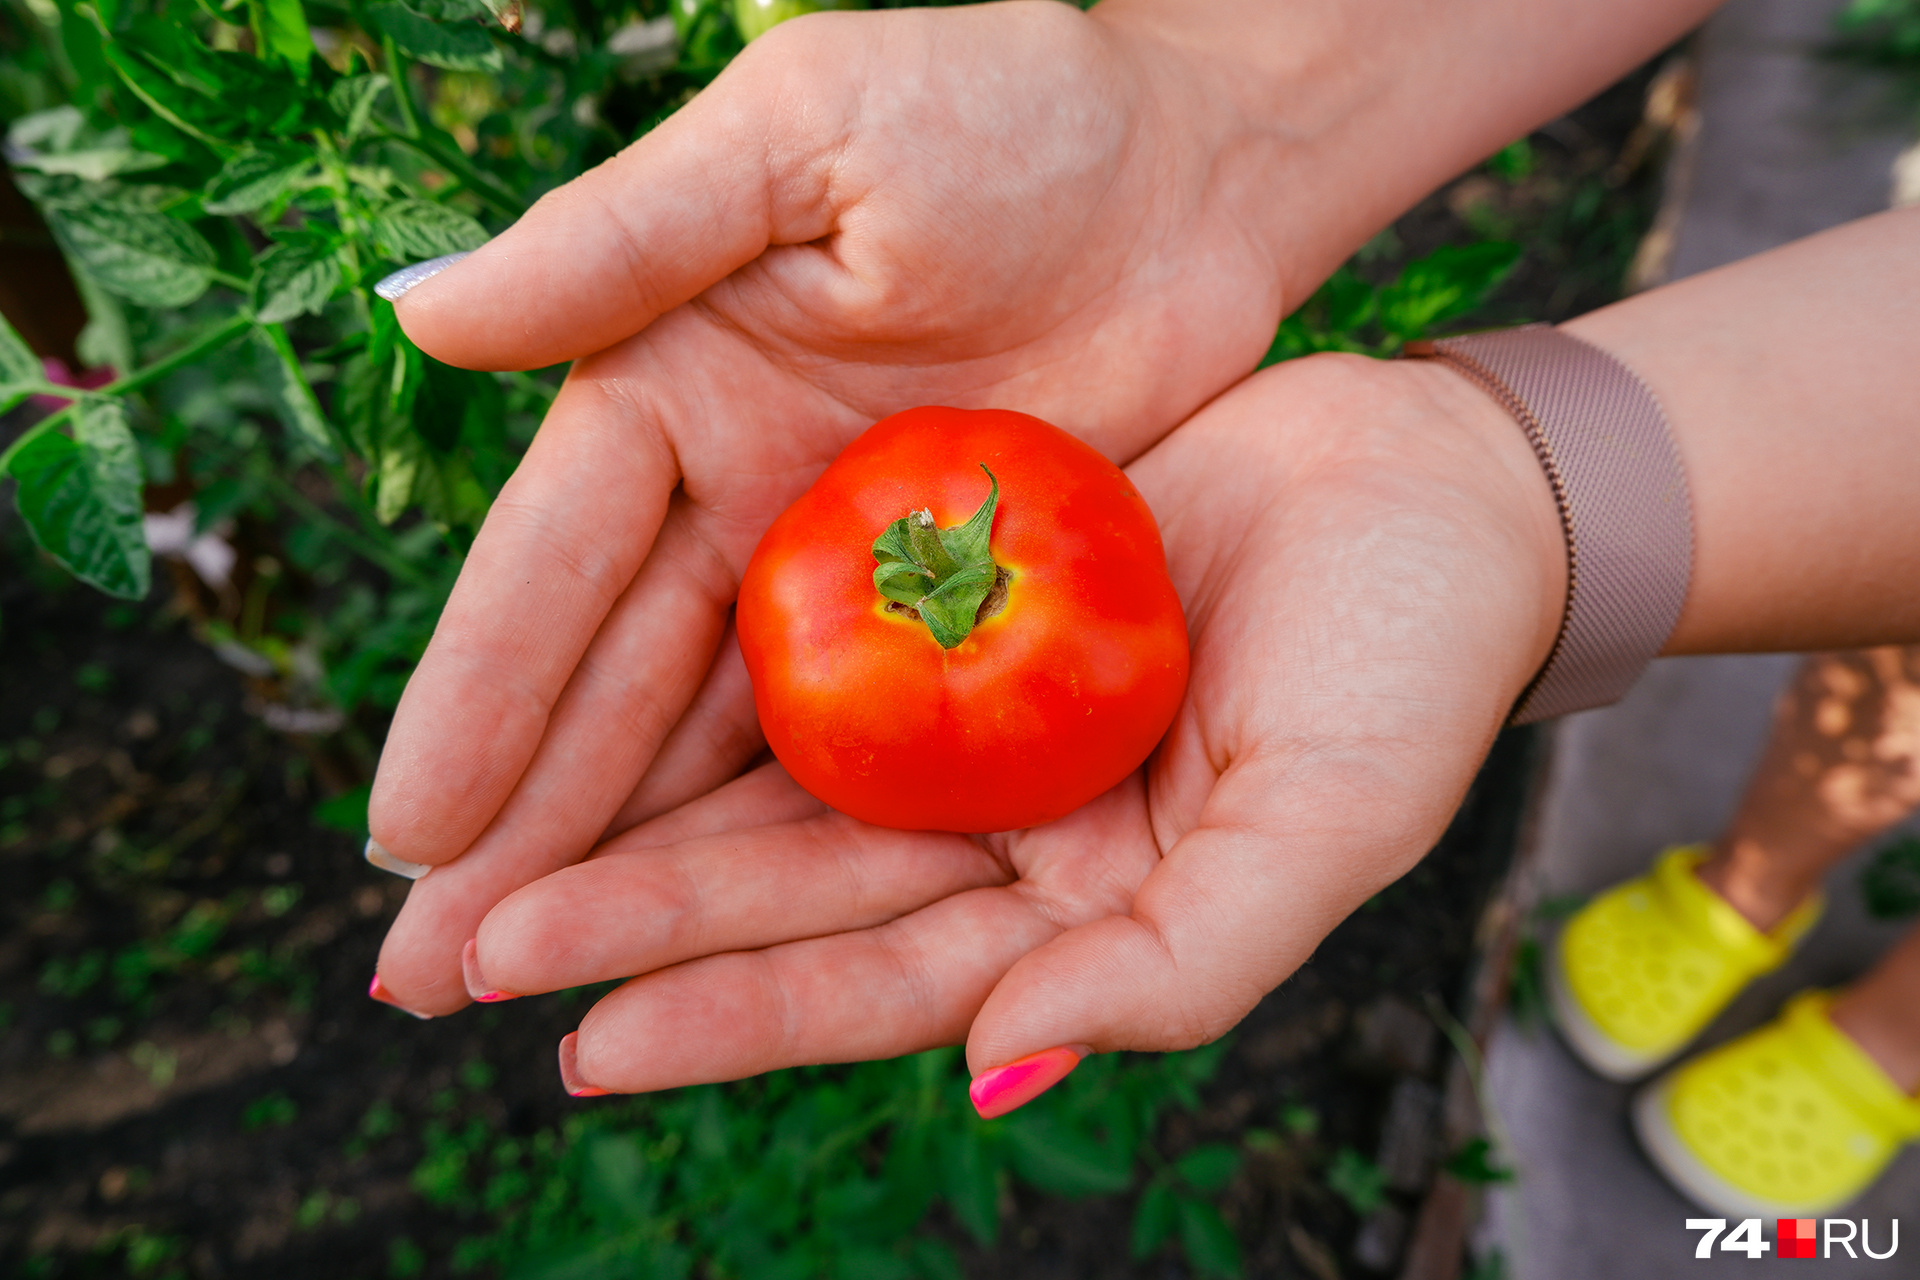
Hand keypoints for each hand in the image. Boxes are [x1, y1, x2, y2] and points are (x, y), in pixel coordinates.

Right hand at [367, 1, 1317, 1011]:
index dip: (478, 704)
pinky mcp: (943, 616)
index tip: (407, 839)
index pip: (550, 571)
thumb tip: (420, 314)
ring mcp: (832, 570)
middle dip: (519, 832)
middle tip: (427, 979)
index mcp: (665, 388)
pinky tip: (713, 932)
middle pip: (604, 689)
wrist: (1193, 169)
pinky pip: (844, 746)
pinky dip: (771, 836)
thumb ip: (623, 238)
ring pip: (705, 744)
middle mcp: (728, 497)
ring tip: (534, 990)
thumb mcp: (802, 136)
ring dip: (625, 865)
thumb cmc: (1003, 109)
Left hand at [452, 352, 1567, 1089]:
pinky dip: (713, 670)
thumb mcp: (1326, 828)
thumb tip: (999, 1073)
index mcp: (1080, 911)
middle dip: (631, 928)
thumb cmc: (1414, 661)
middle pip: (792, 890)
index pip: (886, 983)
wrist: (1437, 476)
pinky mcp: (958, 591)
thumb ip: (1176, 966)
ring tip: (479, 864)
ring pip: (776, 777)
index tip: (588, 1044)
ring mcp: (975, 710)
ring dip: (633, 818)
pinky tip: (592, 696)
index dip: (741, 1017)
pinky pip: (816, 637)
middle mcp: (1005, 826)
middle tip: (461, 958)